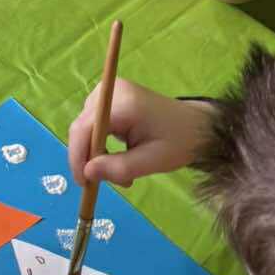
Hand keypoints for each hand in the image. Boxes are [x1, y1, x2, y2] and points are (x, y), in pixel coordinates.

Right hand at [67, 78, 210, 186]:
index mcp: (124, 104)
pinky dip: (100, 144)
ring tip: (122, 172)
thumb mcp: (152, 161)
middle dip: (90, 158)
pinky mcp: (110, 97)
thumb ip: (118, 168)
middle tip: (110, 181)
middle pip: (83, 128)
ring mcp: (109, 91)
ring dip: (97, 154)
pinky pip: (93, 124)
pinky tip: (118, 156)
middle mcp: (111, 91)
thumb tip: (87, 172)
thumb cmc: (179, 142)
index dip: (78, 156)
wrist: (196, 125)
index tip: (83, 183)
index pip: (84, 128)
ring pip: (86, 129)